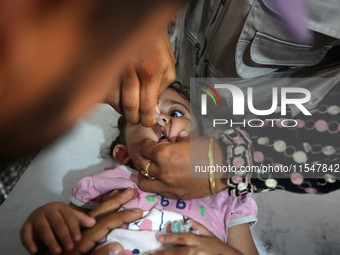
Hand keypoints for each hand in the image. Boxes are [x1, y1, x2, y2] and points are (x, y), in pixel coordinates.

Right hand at [0, 0, 180, 159]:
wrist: (141, 22)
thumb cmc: (155, 43)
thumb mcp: (169, 65)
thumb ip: (163, 87)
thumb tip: (154, 105)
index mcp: (150, 72)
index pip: (147, 107)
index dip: (147, 120)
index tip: (147, 122)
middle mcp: (131, 71)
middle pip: (128, 107)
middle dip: (134, 118)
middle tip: (136, 119)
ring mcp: (115, 68)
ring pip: (113, 101)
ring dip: (121, 109)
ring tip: (127, 108)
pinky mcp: (104, 66)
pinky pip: (102, 89)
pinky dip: (109, 98)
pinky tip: (116, 97)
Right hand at [20, 202, 95, 254]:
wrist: (42, 215)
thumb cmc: (60, 218)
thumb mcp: (71, 217)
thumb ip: (81, 220)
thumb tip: (93, 223)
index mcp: (60, 206)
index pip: (69, 217)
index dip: (73, 228)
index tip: (78, 239)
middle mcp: (47, 210)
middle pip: (57, 222)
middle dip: (64, 235)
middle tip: (69, 247)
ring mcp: (36, 217)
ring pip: (43, 228)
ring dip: (50, 240)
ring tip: (57, 252)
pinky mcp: (26, 225)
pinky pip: (25, 234)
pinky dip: (29, 243)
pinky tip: (34, 251)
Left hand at [61, 188, 142, 254]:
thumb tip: (119, 246)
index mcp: (82, 242)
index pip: (106, 223)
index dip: (122, 216)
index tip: (138, 211)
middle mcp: (79, 235)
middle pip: (99, 214)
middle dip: (115, 201)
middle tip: (130, 191)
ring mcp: (75, 236)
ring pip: (92, 215)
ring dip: (107, 204)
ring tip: (117, 193)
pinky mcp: (74, 241)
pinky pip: (86, 222)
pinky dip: (97, 214)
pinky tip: (103, 209)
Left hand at [134, 136, 209, 198]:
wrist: (224, 168)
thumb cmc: (208, 151)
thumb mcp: (189, 140)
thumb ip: (176, 140)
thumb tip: (174, 139)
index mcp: (163, 154)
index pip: (144, 149)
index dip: (146, 145)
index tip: (149, 143)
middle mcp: (161, 171)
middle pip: (141, 164)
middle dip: (141, 157)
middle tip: (145, 154)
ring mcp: (167, 185)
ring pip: (144, 182)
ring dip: (143, 174)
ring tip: (148, 170)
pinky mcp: (175, 195)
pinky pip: (157, 191)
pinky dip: (155, 184)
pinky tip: (160, 179)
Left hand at [154, 221, 241, 254]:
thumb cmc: (217, 245)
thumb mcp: (209, 234)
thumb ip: (197, 226)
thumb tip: (186, 217)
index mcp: (199, 240)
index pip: (183, 238)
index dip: (171, 238)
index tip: (160, 238)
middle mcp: (199, 250)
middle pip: (181, 252)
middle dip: (167, 253)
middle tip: (154, 253)